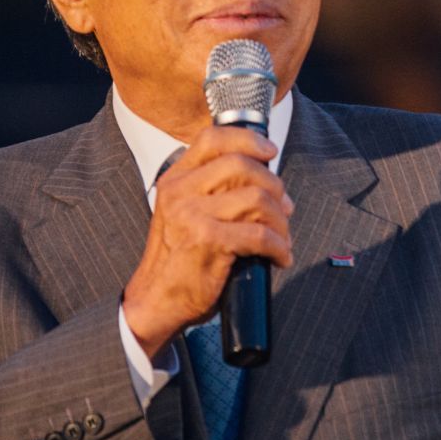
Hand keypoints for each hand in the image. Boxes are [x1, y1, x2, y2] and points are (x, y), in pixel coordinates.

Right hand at [123, 126, 293, 355]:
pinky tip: (280, 257)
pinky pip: (259, 233)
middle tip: (284, 208)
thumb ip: (211, 192)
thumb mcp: (184, 214)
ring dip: (280, 220)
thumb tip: (264, 181)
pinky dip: (278, 246)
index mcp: (174, 180)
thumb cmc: (178, 260)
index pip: (212, 139)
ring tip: (282, 238)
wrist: (155, 300)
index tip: (270, 152)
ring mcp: (192, 215)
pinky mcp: (208, 241)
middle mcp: (179, 191)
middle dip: (274, 185)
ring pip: (257, 198)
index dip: (247, 140)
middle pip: (241, 164)